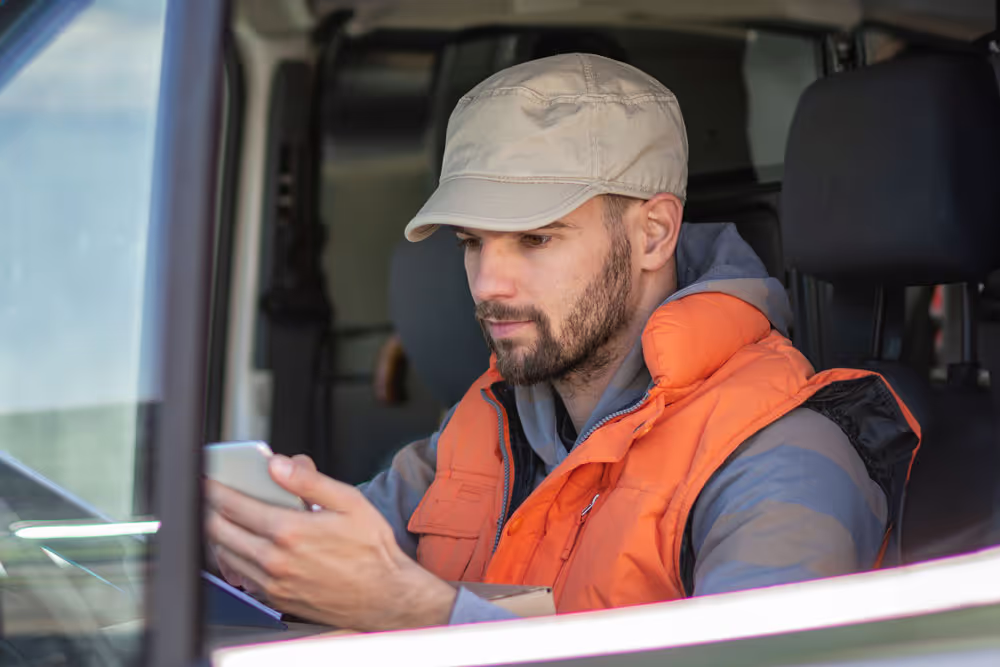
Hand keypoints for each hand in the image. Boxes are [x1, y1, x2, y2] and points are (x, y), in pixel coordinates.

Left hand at [205, 454, 455, 630]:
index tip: (208, 478)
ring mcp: (273, 583)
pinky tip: (239, 547)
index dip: (215, 488)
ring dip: (217, 534)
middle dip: (208, 509)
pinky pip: (240, 577)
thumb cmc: (371, 549)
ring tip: (219, 517)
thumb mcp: (349, 502)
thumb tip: (279, 464)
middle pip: (221, 531)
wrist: (385, 596)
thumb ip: (310, 481)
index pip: (235, 505)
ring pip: (225, 556)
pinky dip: (232, 559)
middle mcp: (276, 560)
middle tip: (207, 495)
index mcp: (290, 531)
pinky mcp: (276, 599)